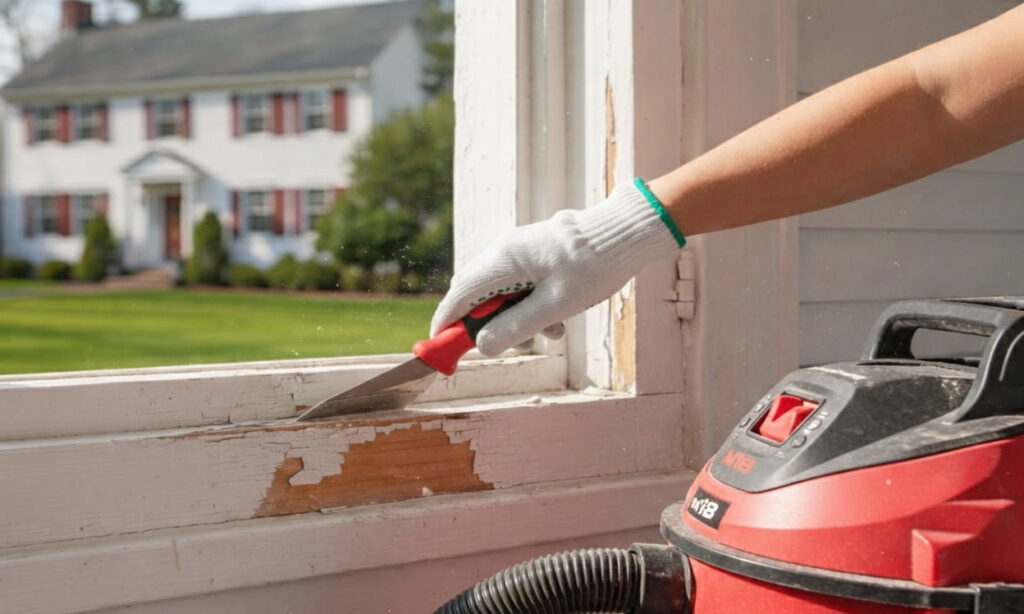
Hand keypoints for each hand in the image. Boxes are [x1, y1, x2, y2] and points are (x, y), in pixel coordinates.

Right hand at [431, 180, 681, 355]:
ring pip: (500, 293)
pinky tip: (558, 319)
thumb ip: (516, 326)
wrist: (626, 234)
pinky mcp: (535, 255)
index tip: (441, 347)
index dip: (447, 323)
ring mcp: (520, 251)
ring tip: (549, 333)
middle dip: (484, 324)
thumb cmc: (594, 267)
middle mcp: (505, 251)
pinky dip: (530, 307)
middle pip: (475, 293)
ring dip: (515, 319)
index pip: (460, 294)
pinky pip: (519, 286)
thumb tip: (482, 346)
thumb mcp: (555, 305)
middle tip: (500, 346)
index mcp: (504, 259)